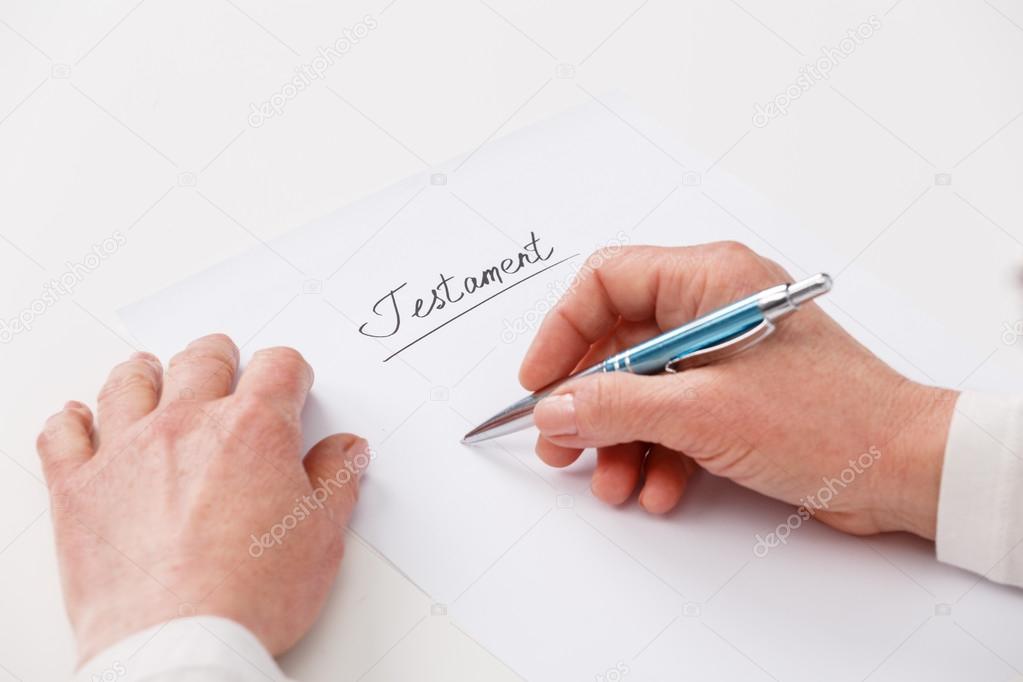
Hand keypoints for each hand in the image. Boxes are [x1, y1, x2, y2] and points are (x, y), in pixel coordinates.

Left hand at [36, 334, 368, 663]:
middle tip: (224, 360)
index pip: (277, 368)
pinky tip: (79, 419)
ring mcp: (126, 452)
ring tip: (149, 371)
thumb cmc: (251, 595)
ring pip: (129, 384)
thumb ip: (336, 480)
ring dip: (145, 372)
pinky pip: (63, 436)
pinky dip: (71, 422)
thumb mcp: (321, 537)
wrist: (178, 643)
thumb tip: (347, 450)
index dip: (290, 371)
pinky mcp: (78, 489)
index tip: (290, 382)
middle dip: (219, 356)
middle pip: (202, 361)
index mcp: (253, 429)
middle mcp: (187, 425)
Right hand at [520, 242, 954, 537]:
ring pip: (640, 388)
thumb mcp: (704, 413)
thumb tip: (553, 409)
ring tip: (612, 483)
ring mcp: (723, 356)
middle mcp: (712, 309)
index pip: (606, 283)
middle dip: (586, 401)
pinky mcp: (733, 398)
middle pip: (617, 343)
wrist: (906, 470)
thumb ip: (616, 407)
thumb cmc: (831, 420)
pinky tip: (659, 488)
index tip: (539, 382)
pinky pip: (672, 417)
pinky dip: (657, 454)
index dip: (562, 331)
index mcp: (709, 281)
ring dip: (618, 439)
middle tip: (559, 445)